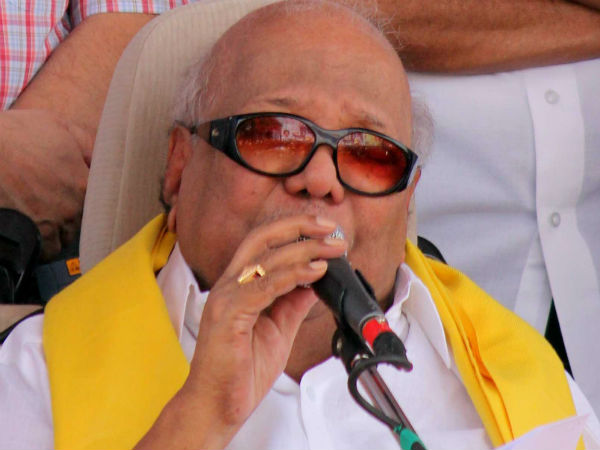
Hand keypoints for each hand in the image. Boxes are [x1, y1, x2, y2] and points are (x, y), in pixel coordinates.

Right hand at [0, 109, 92, 259]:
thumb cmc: (17, 134)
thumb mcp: (60, 127)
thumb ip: (89, 144)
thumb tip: (107, 157)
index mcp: (84, 184)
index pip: (102, 202)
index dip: (91, 198)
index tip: (82, 194)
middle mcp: (71, 209)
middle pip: (82, 222)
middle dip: (73, 215)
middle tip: (56, 202)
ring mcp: (50, 225)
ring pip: (64, 240)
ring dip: (57, 233)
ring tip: (44, 218)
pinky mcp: (29, 235)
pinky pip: (44, 251)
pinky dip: (41, 246)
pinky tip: (34, 233)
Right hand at [136, 215, 346, 448]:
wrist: (218, 406)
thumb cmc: (241, 371)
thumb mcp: (279, 330)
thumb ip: (293, 303)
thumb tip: (316, 282)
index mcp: (239, 286)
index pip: (265, 244)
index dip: (294, 231)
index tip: (325, 231)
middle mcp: (229, 285)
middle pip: (262, 238)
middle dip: (298, 227)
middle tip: (330, 228)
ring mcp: (225, 297)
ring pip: (266, 259)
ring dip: (304, 250)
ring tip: (331, 250)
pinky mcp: (228, 315)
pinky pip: (263, 286)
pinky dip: (292, 275)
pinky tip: (315, 271)